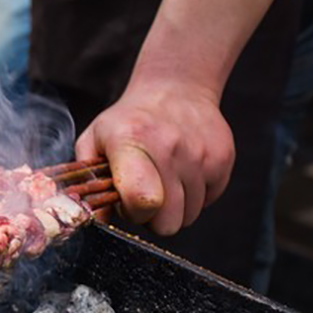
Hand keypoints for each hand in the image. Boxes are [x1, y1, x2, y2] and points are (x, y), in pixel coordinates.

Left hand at [75, 78, 234, 235]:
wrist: (175, 89)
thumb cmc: (129, 121)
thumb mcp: (95, 141)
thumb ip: (89, 181)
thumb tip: (94, 219)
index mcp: (131, 142)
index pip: (143, 201)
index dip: (134, 212)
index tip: (127, 200)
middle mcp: (170, 147)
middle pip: (169, 222)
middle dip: (153, 217)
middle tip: (144, 194)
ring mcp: (201, 154)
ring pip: (190, 216)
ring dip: (174, 207)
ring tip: (163, 180)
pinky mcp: (223, 160)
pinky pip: (208, 201)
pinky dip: (194, 195)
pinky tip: (182, 173)